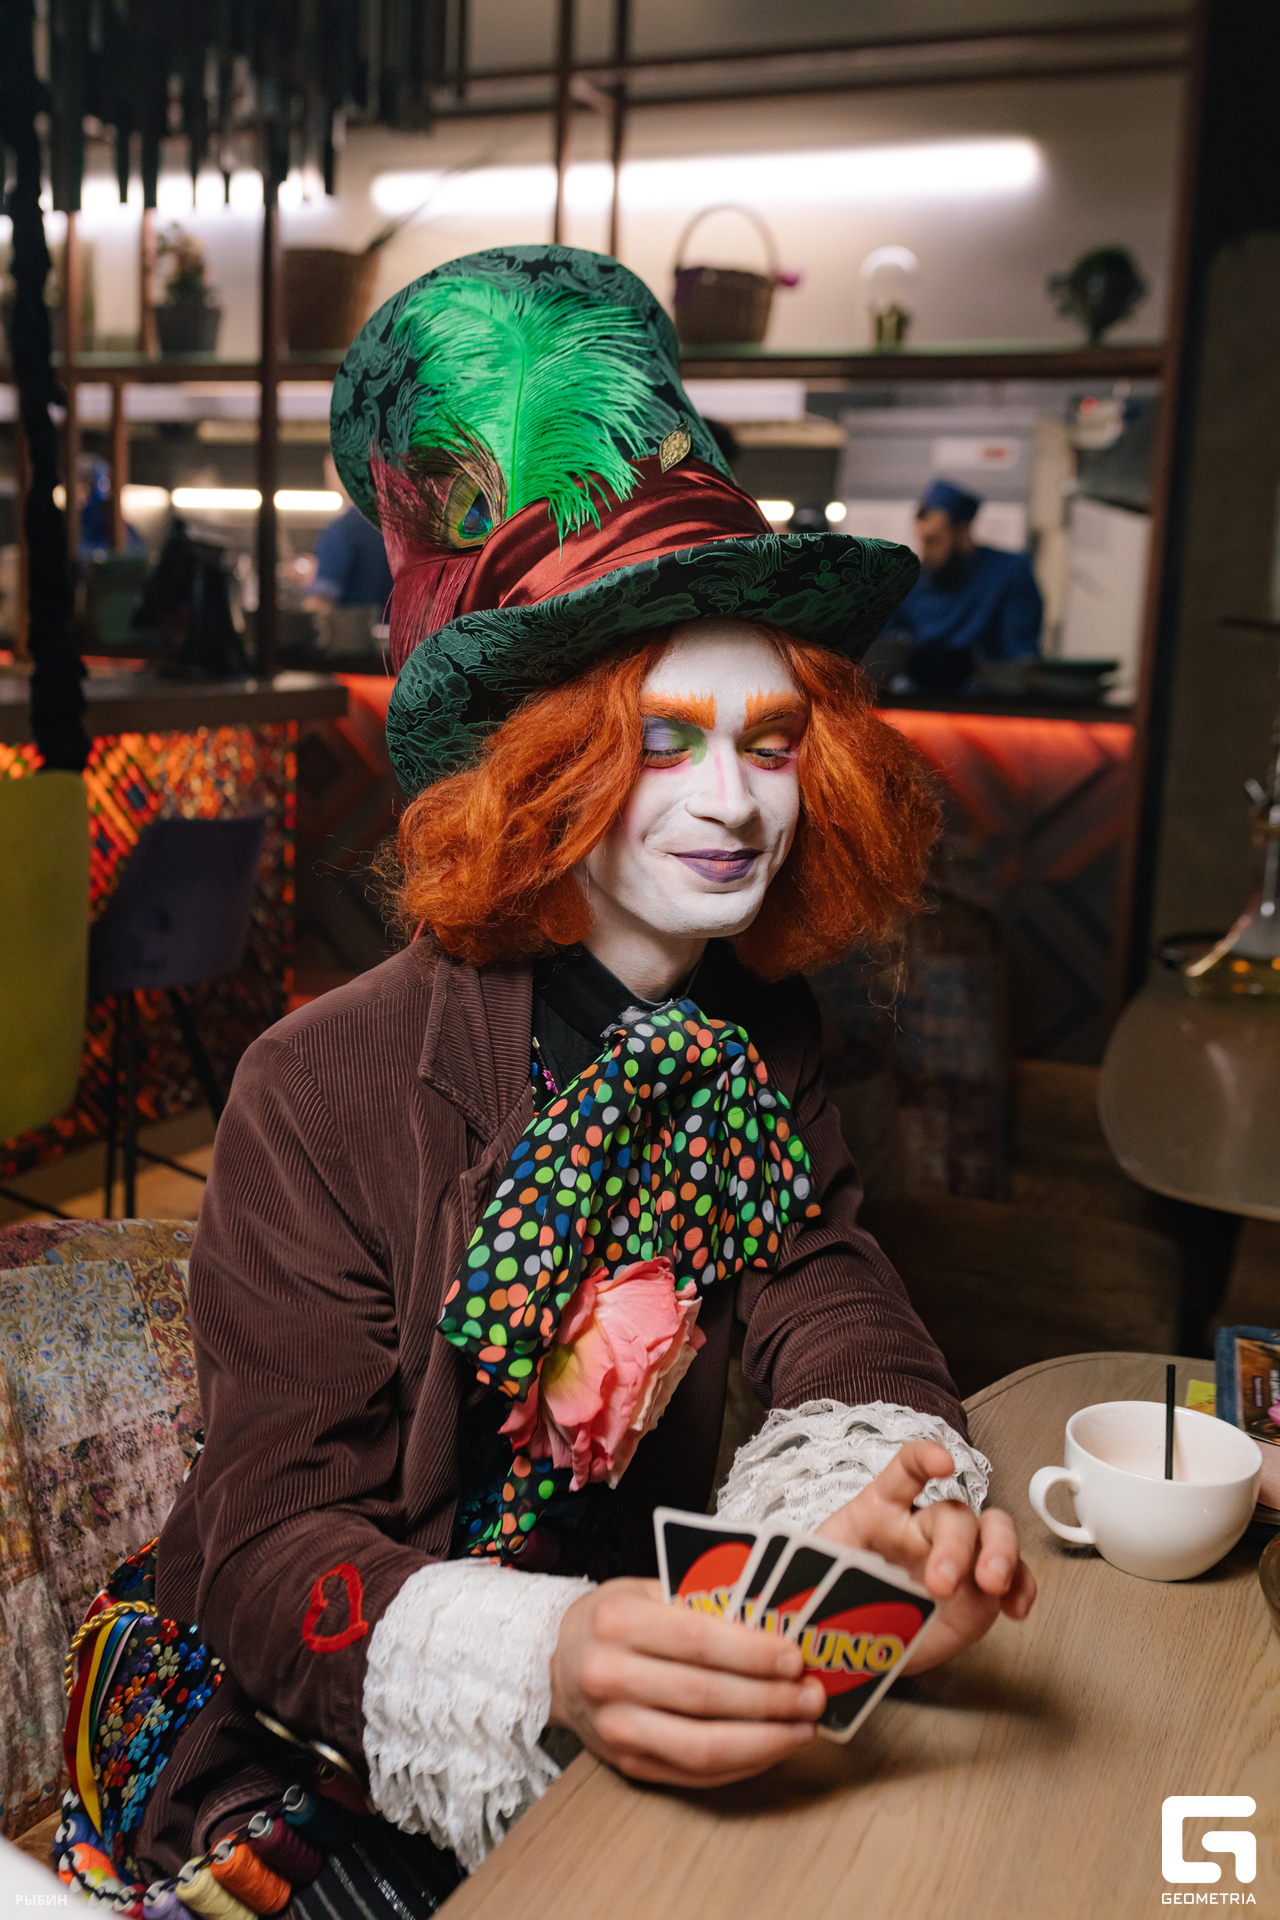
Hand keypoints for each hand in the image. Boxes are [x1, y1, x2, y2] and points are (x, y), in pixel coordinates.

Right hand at [549, 1577, 825, 1785]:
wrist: (558, 1664)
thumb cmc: (614, 1618)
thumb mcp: (648, 1589)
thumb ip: (704, 1599)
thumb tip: (775, 1616)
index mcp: (615, 1622)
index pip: (697, 1641)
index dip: (752, 1652)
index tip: (795, 1657)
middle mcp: (608, 1678)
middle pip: (705, 1696)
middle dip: (769, 1699)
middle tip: (812, 1695)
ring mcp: (616, 1729)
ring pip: (702, 1746)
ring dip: (764, 1740)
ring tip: (803, 1728)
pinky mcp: (628, 1765)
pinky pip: (695, 1773)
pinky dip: (742, 1763)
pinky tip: (772, 1747)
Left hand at [815, 1440, 1036, 1672]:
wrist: (852, 1633)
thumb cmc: (833, 1590)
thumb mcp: (812, 1571)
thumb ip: (812, 1568)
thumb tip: (796, 1580)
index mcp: (883, 1511)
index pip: (905, 1470)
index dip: (924, 1458)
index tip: (940, 1463)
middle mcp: (925, 1526)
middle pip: (954, 1513)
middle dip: (955, 1544)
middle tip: (943, 1582)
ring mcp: (957, 1556)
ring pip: (992, 1532)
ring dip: (1000, 1553)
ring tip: (992, 1584)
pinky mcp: (978, 1592)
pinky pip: (1011, 1578)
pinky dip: (1021, 1586)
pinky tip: (1016, 1607)